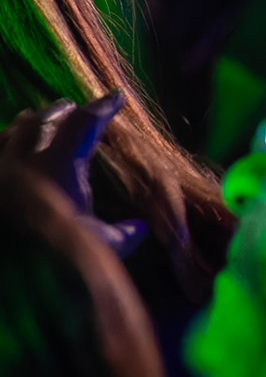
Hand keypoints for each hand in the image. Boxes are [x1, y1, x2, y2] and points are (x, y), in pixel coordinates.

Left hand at [0, 96, 147, 257]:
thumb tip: (140, 227)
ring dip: (24, 125)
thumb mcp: (102, 248)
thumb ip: (123, 234)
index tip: (116, 97)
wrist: (13, 280)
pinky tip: (7, 152)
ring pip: (8, 134)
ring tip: (31, 120)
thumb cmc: (59, 261)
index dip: (102, 107)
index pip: (84, 124)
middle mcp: (21, 162)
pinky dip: (3, 148)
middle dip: (58, 112)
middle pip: (39, 121)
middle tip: (70, 107)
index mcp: (56, 167)